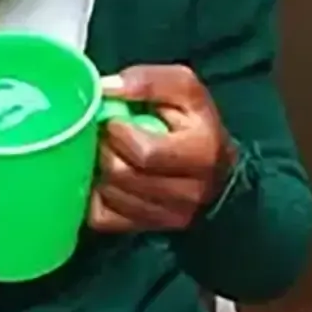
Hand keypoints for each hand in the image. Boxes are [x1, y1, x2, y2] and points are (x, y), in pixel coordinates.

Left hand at [88, 64, 233, 233]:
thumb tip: (106, 88)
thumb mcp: (185, 89)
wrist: (218, 173)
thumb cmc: (196, 125)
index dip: (120, 132)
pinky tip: (101, 177)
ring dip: (97, 170)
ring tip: (104, 152)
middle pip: (122, 175)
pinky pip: (101, 217)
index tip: (115, 119)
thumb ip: (149, 81)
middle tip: (102, 134)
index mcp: (202, 153)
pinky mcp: (145, 230)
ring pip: (110, 195)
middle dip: (103, 148)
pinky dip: (93, 195)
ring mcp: (167, 217)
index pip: (146, 152)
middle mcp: (188, 192)